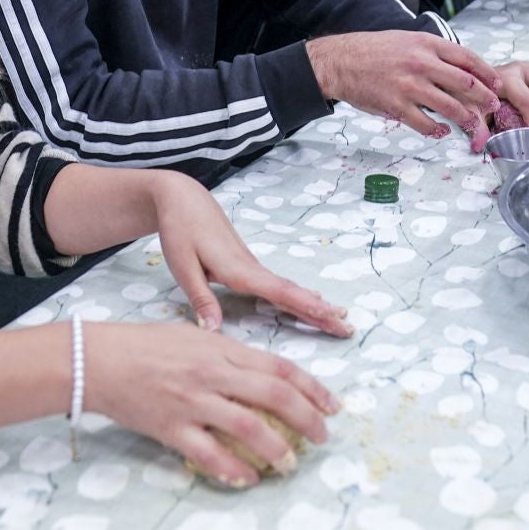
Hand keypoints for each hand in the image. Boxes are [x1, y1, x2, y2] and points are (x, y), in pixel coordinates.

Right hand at [86, 322, 338, 486]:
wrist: (98, 360)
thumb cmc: (144, 344)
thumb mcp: (191, 336)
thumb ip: (226, 353)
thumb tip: (258, 371)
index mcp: (221, 349)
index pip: (279, 368)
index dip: (312, 388)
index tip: (332, 406)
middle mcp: (213, 374)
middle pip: (274, 396)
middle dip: (307, 419)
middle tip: (322, 438)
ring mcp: (192, 402)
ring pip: (248, 427)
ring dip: (276, 449)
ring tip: (290, 465)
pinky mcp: (171, 428)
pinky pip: (208, 454)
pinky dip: (233, 470)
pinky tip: (249, 479)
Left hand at [148, 172, 352, 336]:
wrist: (182, 197)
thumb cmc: (180, 231)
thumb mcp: (183, 266)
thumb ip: (201, 299)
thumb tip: (215, 332)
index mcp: (239, 270)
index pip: (280, 292)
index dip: (307, 307)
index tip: (333, 317)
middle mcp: (252, 268)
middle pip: (293, 292)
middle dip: (321, 311)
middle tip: (348, 328)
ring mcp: (252, 265)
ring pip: (289, 288)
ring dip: (315, 304)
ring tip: (339, 318)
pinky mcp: (248, 264)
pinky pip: (279, 284)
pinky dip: (299, 295)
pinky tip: (310, 299)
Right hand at [306, 30, 501, 145]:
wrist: (340, 61)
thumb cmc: (373, 51)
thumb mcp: (407, 40)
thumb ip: (432, 52)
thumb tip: (461, 67)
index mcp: (425, 44)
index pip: (466, 57)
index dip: (487, 72)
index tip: (497, 83)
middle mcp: (420, 63)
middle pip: (465, 83)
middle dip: (484, 98)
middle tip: (492, 107)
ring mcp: (409, 86)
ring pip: (450, 106)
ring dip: (466, 119)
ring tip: (474, 126)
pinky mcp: (396, 106)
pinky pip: (425, 123)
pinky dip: (438, 130)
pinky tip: (442, 131)